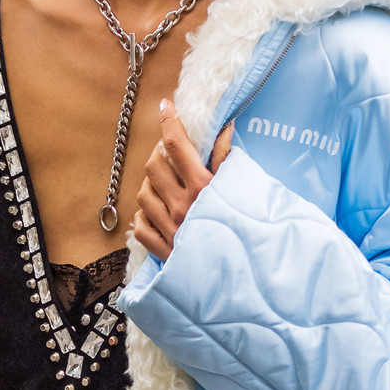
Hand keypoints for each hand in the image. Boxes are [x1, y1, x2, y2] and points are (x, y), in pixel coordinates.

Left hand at [132, 100, 233, 259]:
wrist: (243, 282)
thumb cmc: (248, 233)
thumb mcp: (243, 192)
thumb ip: (228, 160)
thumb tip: (224, 128)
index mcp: (203, 188)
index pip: (176, 144)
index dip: (168, 121)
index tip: (166, 107)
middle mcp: (181, 206)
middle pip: (153, 166)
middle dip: (159, 153)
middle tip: (170, 151)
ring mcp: (169, 229)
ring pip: (143, 194)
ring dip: (151, 183)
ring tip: (165, 182)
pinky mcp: (163, 251)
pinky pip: (140, 226)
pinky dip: (145, 216)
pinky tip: (158, 213)